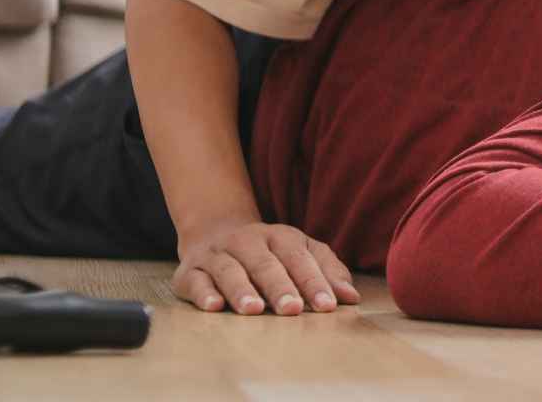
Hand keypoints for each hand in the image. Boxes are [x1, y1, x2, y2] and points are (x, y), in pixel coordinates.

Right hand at [173, 218, 361, 314]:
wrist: (214, 231)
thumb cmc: (269, 252)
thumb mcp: (300, 253)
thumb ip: (327, 272)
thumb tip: (351, 297)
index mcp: (279, 237)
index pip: (299, 259)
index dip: (314, 282)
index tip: (328, 306)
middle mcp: (247, 242)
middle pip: (265, 264)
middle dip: (280, 287)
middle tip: (292, 310)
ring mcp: (217, 255)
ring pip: (229, 271)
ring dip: (242, 290)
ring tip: (254, 310)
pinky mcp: (190, 271)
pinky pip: (196, 280)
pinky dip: (203, 292)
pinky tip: (214, 305)